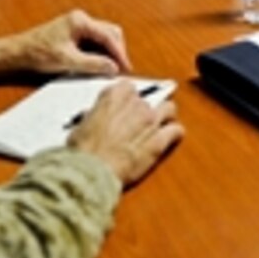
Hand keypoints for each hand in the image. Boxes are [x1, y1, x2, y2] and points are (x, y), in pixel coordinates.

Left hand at [0, 9, 131, 75]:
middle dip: (117, 51)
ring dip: (108, 52)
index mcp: (80, 21)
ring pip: (102, 37)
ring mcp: (77, 25)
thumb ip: (93, 64)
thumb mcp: (68, 61)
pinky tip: (100, 64)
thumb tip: (112, 68)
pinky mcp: (73, 33)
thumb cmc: (37, 52)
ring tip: (112, 68)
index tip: (125, 67)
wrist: (18, 52)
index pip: (108, 36)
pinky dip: (100, 52)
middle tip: (121, 68)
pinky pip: (94, 40)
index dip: (119, 53)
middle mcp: (80, 19)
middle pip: (109, 33)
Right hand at [68, 80, 183, 185]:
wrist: (93, 170)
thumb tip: (95, 120)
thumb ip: (95, 116)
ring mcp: (150, 121)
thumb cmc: (84, 151)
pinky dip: (174, 133)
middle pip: (149, 99)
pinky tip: (170, 137)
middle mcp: (135, 104)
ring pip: (168, 108)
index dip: (128, 97)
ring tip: (161, 124)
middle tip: (138, 121)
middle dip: (144, 109)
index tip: (126, 105)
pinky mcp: (159, 141)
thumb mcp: (81, 126)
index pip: (129, 86)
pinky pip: (176, 131)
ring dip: (165, 115)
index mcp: (115, 95)